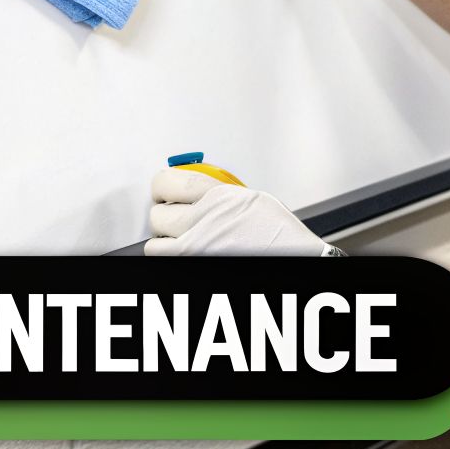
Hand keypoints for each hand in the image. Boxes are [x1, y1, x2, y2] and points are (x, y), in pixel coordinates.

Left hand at [146, 167, 343, 255]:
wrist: (295, 257)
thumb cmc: (281, 234)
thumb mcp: (251, 197)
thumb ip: (218, 192)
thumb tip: (192, 190)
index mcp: (219, 196)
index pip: (167, 182)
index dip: (162, 186)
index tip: (164, 189)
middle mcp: (204, 221)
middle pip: (157, 214)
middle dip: (165, 215)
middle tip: (175, 217)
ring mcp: (197, 249)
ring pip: (154, 245)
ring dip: (165, 241)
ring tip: (180, 239)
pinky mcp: (194, 266)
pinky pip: (167, 262)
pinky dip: (172, 258)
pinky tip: (187, 253)